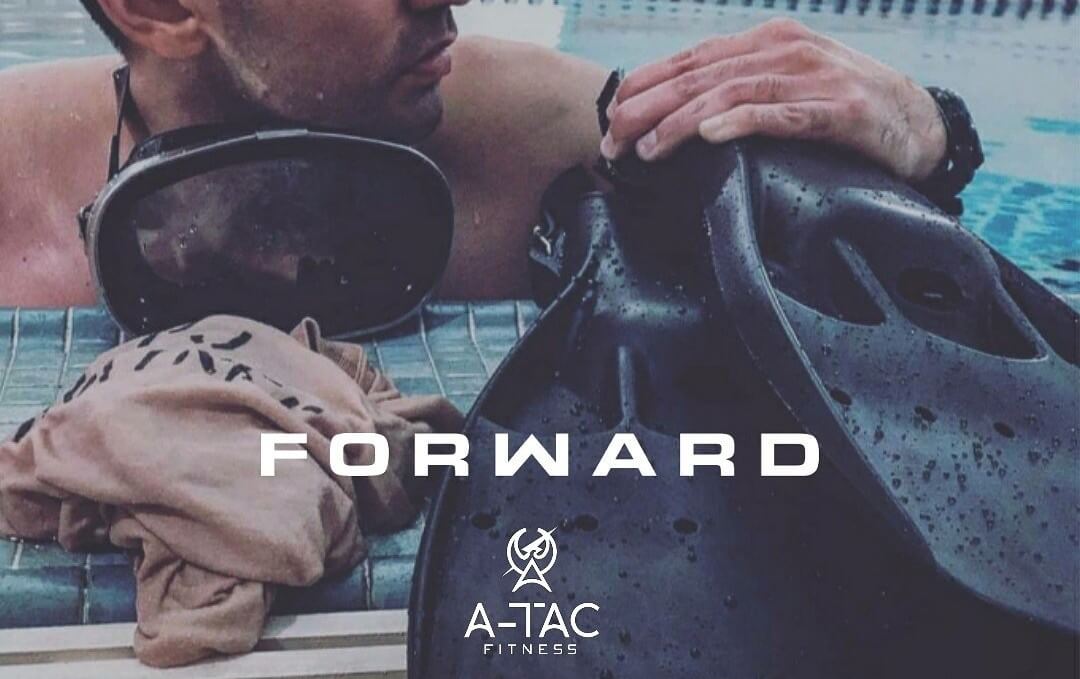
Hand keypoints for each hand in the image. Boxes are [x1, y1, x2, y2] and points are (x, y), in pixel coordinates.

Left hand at [600, 18, 946, 181]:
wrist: (920, 123)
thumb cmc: (844, 108)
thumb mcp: (789, 86)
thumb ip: (742, 89)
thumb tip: (680, 115)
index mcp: (768, 42)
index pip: (692, 59)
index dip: (645, 84)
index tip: (610, 115)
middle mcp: (786, 50)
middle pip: (700, 76)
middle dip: (647, 108)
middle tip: (613, 140)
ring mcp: (814, 77)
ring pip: (731, 93)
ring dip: (681, 122)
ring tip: (648, 148)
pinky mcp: (840, 110)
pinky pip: (782, 114)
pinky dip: (742, 122)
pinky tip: (711, 134)